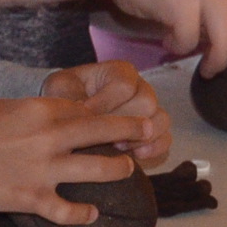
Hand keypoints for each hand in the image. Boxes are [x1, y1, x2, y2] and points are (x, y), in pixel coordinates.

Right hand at [0, 91, 160, 221]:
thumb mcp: (8, 108)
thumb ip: (40, 113)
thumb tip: (65, 117)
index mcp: (41, 111)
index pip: (88, 110)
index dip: (113, 113)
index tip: (132, 114)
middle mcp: (49, 138)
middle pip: (103, 133)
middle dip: (132, 131)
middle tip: (152, 130)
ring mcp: (43, 170)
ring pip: (98, 171)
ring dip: (118, 170)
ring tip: (127, 170)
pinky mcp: (32, 198)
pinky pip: (68, 211)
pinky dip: (83, 215)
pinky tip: (91, 214)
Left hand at [42, 61, 171, 164]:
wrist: (68, 115)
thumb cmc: (65, 96)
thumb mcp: (61, 89)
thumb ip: (70, 95)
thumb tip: (84, 112)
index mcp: (119, 71)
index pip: (124, 85)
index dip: (104, 103)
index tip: (84, 114)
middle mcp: (140, 87)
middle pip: (146, 102)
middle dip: (122, 121)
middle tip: (100, 133)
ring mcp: (150, 110)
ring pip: (160, 120)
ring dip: (139, 136)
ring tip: (117, 145)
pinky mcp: (154, 132)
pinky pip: (165, 139)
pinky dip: (154, 148)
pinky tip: (136, 155)